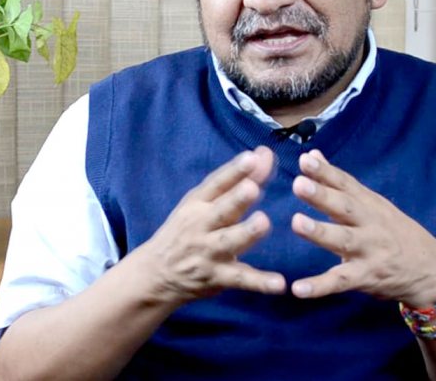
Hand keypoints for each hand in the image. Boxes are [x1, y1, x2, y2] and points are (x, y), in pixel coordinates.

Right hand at [139, 146, 285, 304]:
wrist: (156, 273)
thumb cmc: (187, 229)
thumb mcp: (203, 202)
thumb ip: (238, 179)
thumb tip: (265, 152)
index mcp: (197, 203)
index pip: (216, 183)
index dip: (234, 171)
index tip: (252, 157)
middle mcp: (201, 225)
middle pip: (221, 210)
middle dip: (237, 199)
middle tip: (253, 188)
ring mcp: (208, 252)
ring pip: (229, 242)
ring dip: (246, 233)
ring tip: (263, 223)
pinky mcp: (217, 277)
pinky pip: (241, 279)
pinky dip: (260, 283)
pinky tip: (279, 284)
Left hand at [291, 150, 435, 307]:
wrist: (431, 270)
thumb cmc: (394, 232)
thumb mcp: (371, 203)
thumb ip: (338, 182)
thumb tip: (312, 155)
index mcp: (369, 204)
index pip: (345, 184)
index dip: (325, 171)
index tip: (305, 160)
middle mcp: (370, 224)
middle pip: (345, 207)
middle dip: (322, 195)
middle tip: (299, 184)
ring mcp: (370, 251)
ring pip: (343, 240)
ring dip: (320, 232)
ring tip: (297, 223)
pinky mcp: (367, 277)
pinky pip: (341, 281)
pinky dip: (320, 286)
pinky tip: (298, 289)